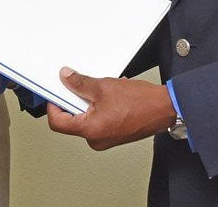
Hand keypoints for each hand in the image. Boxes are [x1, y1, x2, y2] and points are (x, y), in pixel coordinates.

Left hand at [45, 67, 174, 149]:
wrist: (164, 109)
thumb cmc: (141, 102)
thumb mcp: (104, 86)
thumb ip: (80, 83)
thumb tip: (66, 78)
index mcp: (90, 130)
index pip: (58, 122)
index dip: (53, 105)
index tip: (55, 94)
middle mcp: (96, 139)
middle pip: (72, 120)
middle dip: (74, 101)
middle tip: (81, 87)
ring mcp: (104, 139)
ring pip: (85, 119)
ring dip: (88, 103)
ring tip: (102, 91)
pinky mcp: (112, 136)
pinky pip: (97, 121)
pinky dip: (98, 108)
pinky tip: (110, 97)